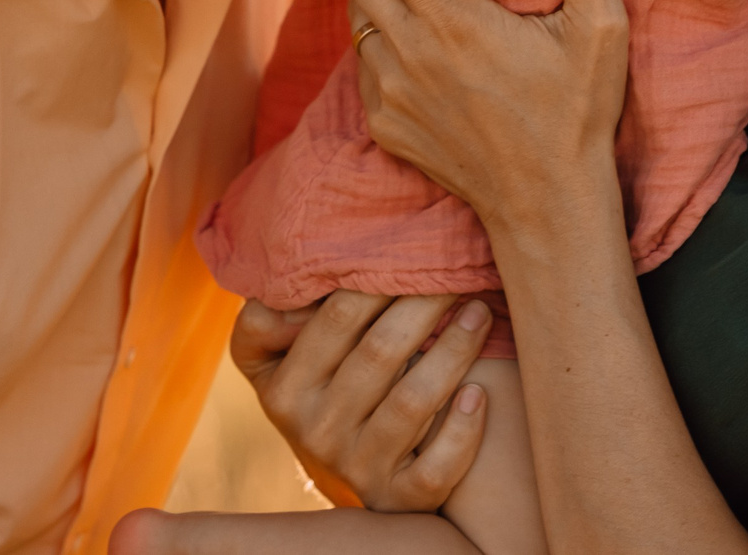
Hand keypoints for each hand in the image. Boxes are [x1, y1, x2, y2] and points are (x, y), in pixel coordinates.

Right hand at [231, 292, 493, 510]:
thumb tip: (292, 286)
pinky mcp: (399, 498)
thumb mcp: (271, 358)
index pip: (337, 317)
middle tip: (459, 271)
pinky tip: (480, 393)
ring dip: (454, 350)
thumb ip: (267, 318)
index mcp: (284, 390)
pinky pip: (436, 469)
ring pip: (412, 403)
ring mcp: (359, 468)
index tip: (416, 248)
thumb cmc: (317, 388)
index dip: (381, 276)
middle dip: (426, 303)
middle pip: (381, 352)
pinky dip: (462, 431)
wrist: (342, 474)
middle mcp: (316, 431)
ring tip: (480, 311)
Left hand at [336, 0, 630, 239]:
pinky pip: (366, 63)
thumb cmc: (578, 113)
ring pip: (358, 17)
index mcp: (451, 20)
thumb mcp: (600, 26)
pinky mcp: (386, 125)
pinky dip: (376, 33)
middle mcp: (408, 52)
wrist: (548, 206)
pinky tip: (402, 24)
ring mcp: (391, 92)